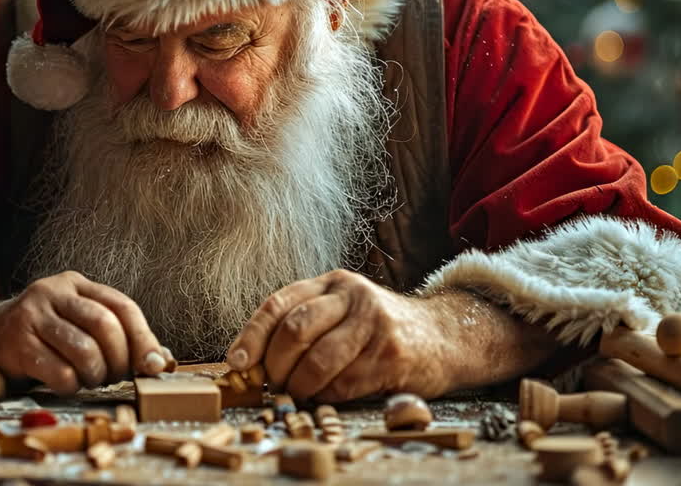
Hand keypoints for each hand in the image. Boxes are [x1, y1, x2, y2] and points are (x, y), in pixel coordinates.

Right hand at [0, 271, 170, 393]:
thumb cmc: (43, 335)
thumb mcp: (77, 323)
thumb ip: (116, 336)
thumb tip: (160, 361)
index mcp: (76, 284)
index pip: (122, 306)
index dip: (143, 338)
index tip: (153, 365)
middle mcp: (53, 292)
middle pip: (105, 324)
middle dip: (118, 359)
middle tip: (114, 376)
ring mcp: (32, 315)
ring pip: (83, 349)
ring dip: (95, 374)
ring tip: (91, 380)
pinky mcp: (16, 343)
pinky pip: (59, 371)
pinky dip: (71, 385)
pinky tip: (67, 384)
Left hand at [225, 270, 449, 401]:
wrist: (444, 337)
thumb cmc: (379, 329)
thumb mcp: (342, 311)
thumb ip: (303, 324)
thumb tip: (250, 361)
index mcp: (332, 283)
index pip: (278, 304)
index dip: (251, 336)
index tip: (236, 363)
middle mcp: (353, 296)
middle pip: (294, 330)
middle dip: (275, 365)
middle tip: (273, 384)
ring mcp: (374, 324)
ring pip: (317, 361)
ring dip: (299, 386)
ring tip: (298, 393)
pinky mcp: (391, 355)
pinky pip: (343, 383)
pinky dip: (326, 396)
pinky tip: (326, 395)